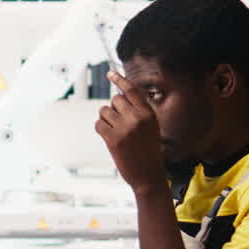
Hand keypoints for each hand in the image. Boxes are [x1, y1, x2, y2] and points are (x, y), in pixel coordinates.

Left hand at [95, 71, 167, 196]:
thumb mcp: (150, 128)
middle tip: (120, 123)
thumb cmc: (148, 152)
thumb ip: (138, 112)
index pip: (131, 91)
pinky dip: (101, 129)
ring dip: (106, 119)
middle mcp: (137, 118)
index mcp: (148, 114)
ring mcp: (124, 129)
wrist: (148, 176)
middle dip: (114, 108)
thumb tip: (117, 96)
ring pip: (104, 111)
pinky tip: (109, 137)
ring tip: (116, 131)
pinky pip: (98, 124)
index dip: (119, 79)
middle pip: (115, 99)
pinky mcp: (113, 139)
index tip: (110, 73)